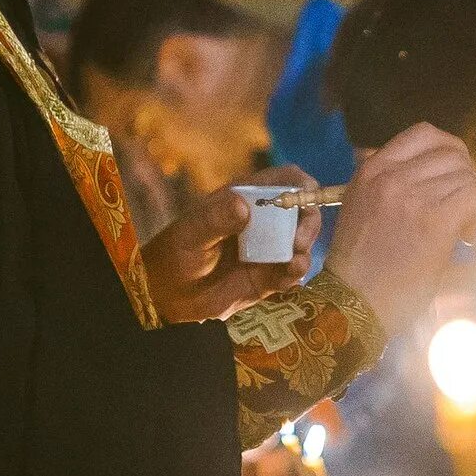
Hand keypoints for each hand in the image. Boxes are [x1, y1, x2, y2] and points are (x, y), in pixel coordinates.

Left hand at [141, 163, 322, 322]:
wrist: (166, 296)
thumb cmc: (173, 255)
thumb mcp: (189, 235)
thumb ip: (214, 220)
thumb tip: (244, 206)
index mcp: (244, 198)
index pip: (284, 179)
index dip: (301, 183)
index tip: (308, 197)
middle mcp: (262, 221)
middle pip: (302, 210)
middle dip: (309, 222)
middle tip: (298, 243)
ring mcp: (267, 249)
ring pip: (302, 241)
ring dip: (305, 249)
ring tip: (294, 264)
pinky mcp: (268, 277)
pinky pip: (291, 272)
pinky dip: (296, 272)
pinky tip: (291, 276)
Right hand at [324, 124, 475, 334]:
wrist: (353, 303)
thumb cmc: (359, 264)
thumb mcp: (362, 208)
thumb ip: (387, 186)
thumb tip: (425, 177)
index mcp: (372, 170)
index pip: (423, 134)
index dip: (449, 149)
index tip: (456, 171)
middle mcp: (391, 176)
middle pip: (451, 153)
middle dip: (466, 175)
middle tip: (465, 203)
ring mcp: (413, 196)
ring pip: (466, 175)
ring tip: (468, 223)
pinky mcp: (435, 221)